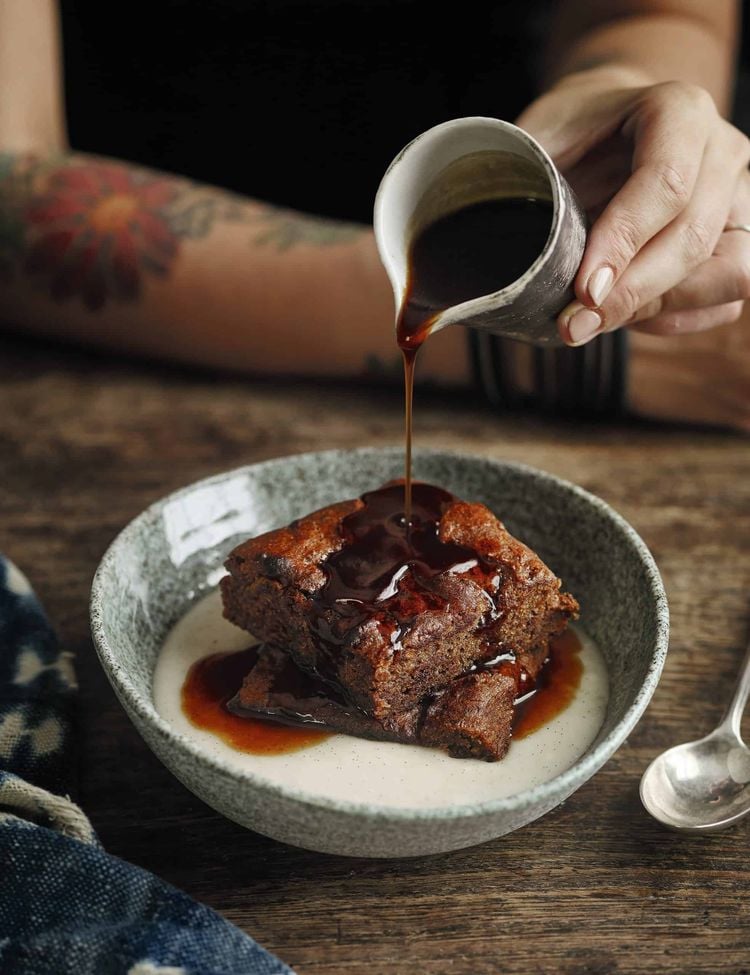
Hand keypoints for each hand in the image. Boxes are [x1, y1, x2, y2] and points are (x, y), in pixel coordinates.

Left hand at [517, 68, 749, 345]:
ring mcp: (741, 197)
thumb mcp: (540, 137)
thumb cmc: (570, 136)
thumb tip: (514, 261)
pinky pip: (725, 300)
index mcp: (678, 111)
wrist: (607, 130)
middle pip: (694, 238)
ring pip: (727, 275)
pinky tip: (627, 315)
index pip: (666, 183)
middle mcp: (723, 151)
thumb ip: (531, 182)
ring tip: (598, 320)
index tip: (583, 290)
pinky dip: (675, 319)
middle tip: (575, 324)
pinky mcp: (742, 239)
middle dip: (631, 293)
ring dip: (658, 309)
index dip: (623, 243)